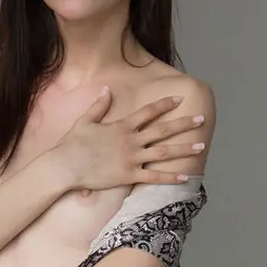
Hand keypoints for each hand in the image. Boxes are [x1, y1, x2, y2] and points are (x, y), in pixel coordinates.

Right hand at [52, 87, 205, 190]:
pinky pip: (154, 177)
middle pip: (163, 130)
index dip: (165, 104)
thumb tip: (106, 89)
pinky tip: (185, 176)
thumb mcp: (86, 120)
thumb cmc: (73, 144)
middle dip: (184, 124)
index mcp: (122, 126)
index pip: (149, 112)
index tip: (180, 99)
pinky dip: (170, 177)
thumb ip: (99, 105)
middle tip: (201, 119)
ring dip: (184, 149)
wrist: (65, 166)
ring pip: (164, 153)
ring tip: (201, 146)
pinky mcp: (128, 176)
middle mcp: (131, 141)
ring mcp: (131, 159)